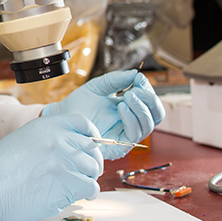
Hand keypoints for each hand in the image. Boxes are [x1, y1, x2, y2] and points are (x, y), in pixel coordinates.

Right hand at [0, 114, 103, 220]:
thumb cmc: (1, 169)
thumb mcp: (23, 138)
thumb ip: (47, 136)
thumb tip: (68, 143)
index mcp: (46, 125)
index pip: (82, 122)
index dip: (92, 135)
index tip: (92, 146)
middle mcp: (57, 139)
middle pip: (91, 148)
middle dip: (92, 161)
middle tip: (87, 171)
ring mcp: (64, 160)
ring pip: (93, 168)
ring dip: (89, 178)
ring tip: (79, 184)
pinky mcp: (67, 182)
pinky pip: (91, 186)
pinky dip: (89, 193)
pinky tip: (80, 194)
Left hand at [42, 70, 165, 158]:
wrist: (64, 115)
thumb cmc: (80, 103)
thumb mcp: (101, 86)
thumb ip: (118, 80)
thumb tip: (137, 74)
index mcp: (130, 108)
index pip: (151, 103)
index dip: (148, 90)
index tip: (138, 79)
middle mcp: (131, 122)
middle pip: (157, 115)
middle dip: (151, 100)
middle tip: (137, 90)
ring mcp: (126, 134)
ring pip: (149, 125)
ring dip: (141, 108)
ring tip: (127, 95)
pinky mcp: (120, 145)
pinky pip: (134, 133)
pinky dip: (131, 118)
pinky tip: (121, 106)